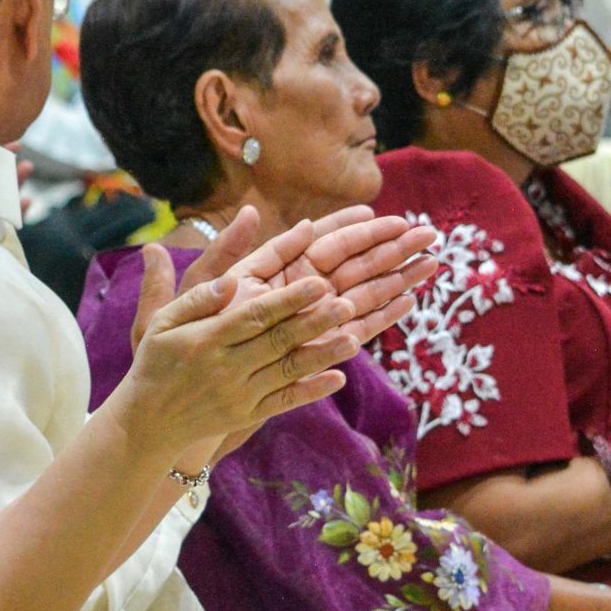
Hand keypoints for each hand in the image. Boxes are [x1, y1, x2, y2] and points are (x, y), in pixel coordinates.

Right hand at [126, 245, 355, 450]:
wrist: (148, 422)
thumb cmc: (156, 362)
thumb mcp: (161, 323)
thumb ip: (196, 300)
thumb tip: (229, 281)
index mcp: (207, 339)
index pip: (255, 316)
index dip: (288, 300)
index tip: (318, 283)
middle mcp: (226, 367)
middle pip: (278, 341)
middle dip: (315, 322)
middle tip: (348, 303)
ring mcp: (239, 394)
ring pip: (288, 370)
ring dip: (323, 355)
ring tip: (354, 338)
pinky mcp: (247, 415)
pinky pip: (284, 402)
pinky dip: (311, 391)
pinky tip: (338, 378)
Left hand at [180, 206, 436, 352]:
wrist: (182, 399)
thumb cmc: (179, 349)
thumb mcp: (193, 299)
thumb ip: (221, 258)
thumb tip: (247, 213)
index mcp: (271, 273)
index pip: (318, 242)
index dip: (348, 226)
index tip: (376, 211)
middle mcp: (297, 294)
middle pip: (351, 265)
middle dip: (388, 248)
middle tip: (425, 233)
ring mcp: (310, 323)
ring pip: (363, 295)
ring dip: (397, 279)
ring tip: (431, 263)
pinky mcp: (317, 352)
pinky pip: (357, 332)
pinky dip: (383, 317)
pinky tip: (409, 302)